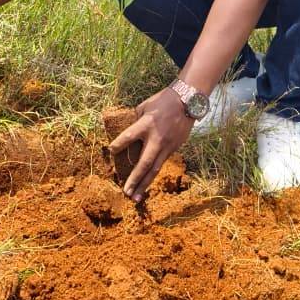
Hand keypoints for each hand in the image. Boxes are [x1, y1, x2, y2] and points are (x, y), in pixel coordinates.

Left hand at [109, 87, 193, 202]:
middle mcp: (157, 138)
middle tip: (125, 192)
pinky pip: (161, 163)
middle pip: (144, 163)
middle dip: (134, 179)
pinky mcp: (175, 148)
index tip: (110, 151)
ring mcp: (167, 146)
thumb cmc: (164, 101)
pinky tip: (147, 183)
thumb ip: (137, 120)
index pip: (129, 136)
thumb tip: (129, 132)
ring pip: (155, 169)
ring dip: (144, 184)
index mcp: (147, 124)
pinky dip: (153, 174)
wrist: (189, 101)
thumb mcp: (145, 106)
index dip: (119, 144)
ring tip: (136, 198)